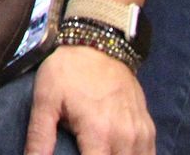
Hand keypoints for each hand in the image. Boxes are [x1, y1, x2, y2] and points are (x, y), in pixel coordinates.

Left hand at [24, 46, 154, 154]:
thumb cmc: (68, 72)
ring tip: (96, 152)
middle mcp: (126, 137)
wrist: (98, 45)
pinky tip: (116, 154)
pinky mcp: (148, 128)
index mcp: (99, 133)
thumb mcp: (45, 100)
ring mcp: (141, 134)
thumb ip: (40, 137)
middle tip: (81, 151)